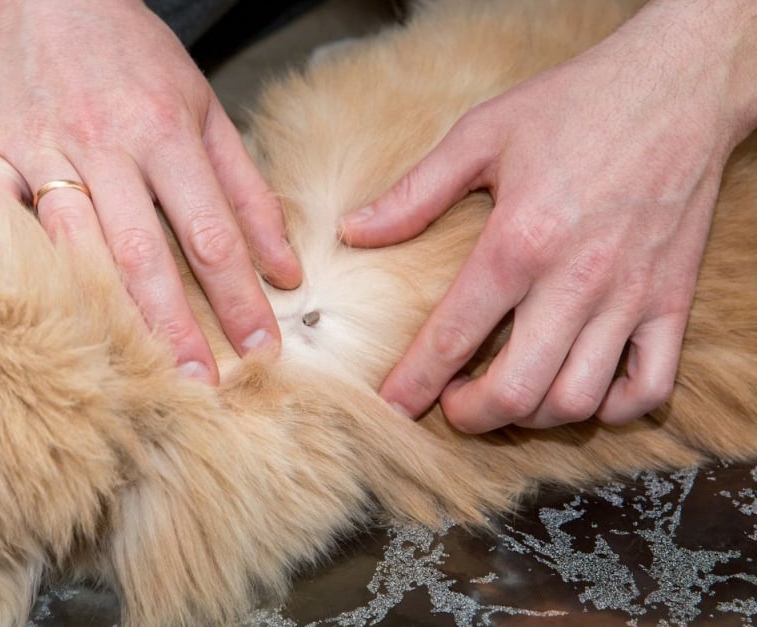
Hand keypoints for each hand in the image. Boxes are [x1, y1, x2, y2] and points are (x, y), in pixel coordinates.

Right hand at [0, 0, 301, 383]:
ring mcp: (40, 150)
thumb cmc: (137, 60)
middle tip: (197, 387)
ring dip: (100, 311)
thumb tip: (286, 270)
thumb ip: (247, 191)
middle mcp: (102, 144)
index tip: (261, 349)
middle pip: (139, 250)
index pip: (211, 232)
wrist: (53, 0)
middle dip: (172, 325)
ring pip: (69, 244)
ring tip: (128, 373)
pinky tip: (36, 319)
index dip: (238, 297)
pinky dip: (13, 268)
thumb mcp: (206, 110)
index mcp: (164, 131)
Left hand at [339, 0, 756, 431]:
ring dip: (533, 417)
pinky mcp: (674, 301)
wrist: (678, 85)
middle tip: (453, 404)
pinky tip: (579, 387)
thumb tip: (354, 231)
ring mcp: (630, 297)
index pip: (453, 336)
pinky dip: (611, 408)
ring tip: (508, 392)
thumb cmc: (574, 105)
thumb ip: (414, 192)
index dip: (415, 384)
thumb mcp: (481, 134)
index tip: (393, 406)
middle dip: (472, 415)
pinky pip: (650, 388)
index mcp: (518, 241)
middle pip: (518, 391)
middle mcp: (576, 280)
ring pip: (579, 400)